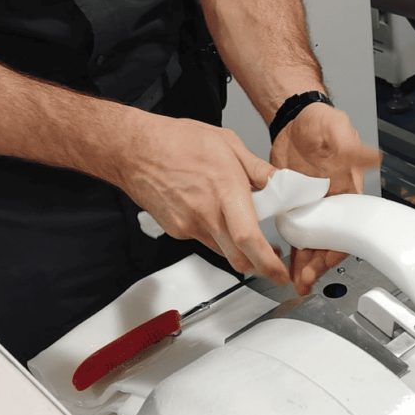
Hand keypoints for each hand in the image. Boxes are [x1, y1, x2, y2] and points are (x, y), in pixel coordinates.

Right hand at [119, 114, 288, 284]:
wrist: (134, 150)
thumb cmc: (176, 141)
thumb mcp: (228, 143)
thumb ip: (258, 169)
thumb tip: (280, 184)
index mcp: (224, 189)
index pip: (248, 238)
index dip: (267, 262)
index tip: (280, 273)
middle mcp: (206, 213)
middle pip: (238, 258)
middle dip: (260, 267)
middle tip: (273, 264)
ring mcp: (189, 225)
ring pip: (222, 252)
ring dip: (238, 250)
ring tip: (245, 230)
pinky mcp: (177, 231)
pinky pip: (204, 241)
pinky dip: (217, 235)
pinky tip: (215, 215)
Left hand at [270, 102, 380, 294]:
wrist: (295, 121)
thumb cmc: (321, 125)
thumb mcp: (337, 133)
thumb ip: (351, 147)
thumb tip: (372, 156)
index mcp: (347, 192)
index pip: (348, 228)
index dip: (339, 247)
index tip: (328, 260)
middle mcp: (332, 205)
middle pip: (329, 243)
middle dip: (319, 264)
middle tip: (306, 280)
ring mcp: (312, 208)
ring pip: (312, 243)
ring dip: (305, 265)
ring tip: (296, 282)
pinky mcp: (294, 207)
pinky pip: (294, 234)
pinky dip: (292, 252)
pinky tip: (285, 265)